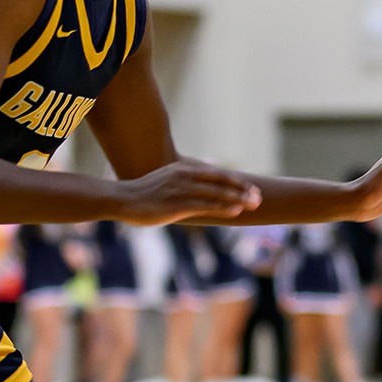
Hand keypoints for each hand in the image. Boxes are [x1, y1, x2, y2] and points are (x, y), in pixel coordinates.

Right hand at [116, 158, 261, 224]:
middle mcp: (186, 176)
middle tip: (259, 198)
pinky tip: (235, 211)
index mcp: (185, 170)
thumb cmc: (145, 193)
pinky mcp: (177, 204)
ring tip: (253, 204)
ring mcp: (182, 190)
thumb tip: (201, 182)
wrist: (122, 199)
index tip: (251, 189)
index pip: (218, 174)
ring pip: (217, 194)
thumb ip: (186, 180)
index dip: (236, 182)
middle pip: (222, 182)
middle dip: (242, 190)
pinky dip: (223, 208)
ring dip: (238, 199)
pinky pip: (205, 206)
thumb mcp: (168, 179)